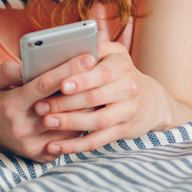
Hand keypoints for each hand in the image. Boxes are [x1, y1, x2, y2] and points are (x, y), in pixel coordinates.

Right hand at [0, 56, 93, 161]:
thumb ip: (6, 70)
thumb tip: (25, 66)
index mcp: (11, 105)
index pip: (44, 85)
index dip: (68, 70)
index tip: (88, 57)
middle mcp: (23, 127)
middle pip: (64, 106)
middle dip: (86, 87)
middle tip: (104, 70)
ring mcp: (35, 144)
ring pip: (72, 124)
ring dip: (89, 105)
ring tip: (103, 87)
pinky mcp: (44, 156)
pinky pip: (71, 138)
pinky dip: (83, 122)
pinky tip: (92, 108)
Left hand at [31, 40, 174, 154]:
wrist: (151, 100)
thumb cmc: (119, 71)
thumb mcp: (112, 53)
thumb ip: (93, 47)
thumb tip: (65, 44)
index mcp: (122, 65)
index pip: (102, 73)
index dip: (83, 79)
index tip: (62, 84)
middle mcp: (128, 88)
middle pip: (95, 98)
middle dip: (66, 103)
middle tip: (41, 106)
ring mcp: (128, 112)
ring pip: (97, 121)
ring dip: (70, 123)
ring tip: (47, 122)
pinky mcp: (123, 131)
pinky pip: (98, 141)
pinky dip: (76, 146)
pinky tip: (56, 147)